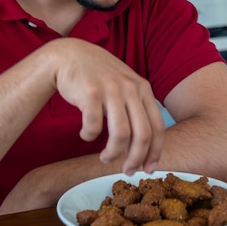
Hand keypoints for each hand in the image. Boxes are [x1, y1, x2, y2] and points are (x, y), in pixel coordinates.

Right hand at [47, 39, 164, 174]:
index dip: (155, 152)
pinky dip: (89, 136)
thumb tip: (142, 146)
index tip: (149, 169)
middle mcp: (130, 87)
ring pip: (120, 135)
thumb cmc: (97, 75)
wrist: (68, 55)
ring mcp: (111, 89)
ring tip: (104, 157)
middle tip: (127, 171)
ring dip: (112, 153)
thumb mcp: (124, 84)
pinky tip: (85, 134)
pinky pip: (94, 126)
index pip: (157, 126)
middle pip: (143, 134)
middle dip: (136, 159)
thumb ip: (135, 108)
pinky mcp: (90, 92)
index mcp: (142, 88)